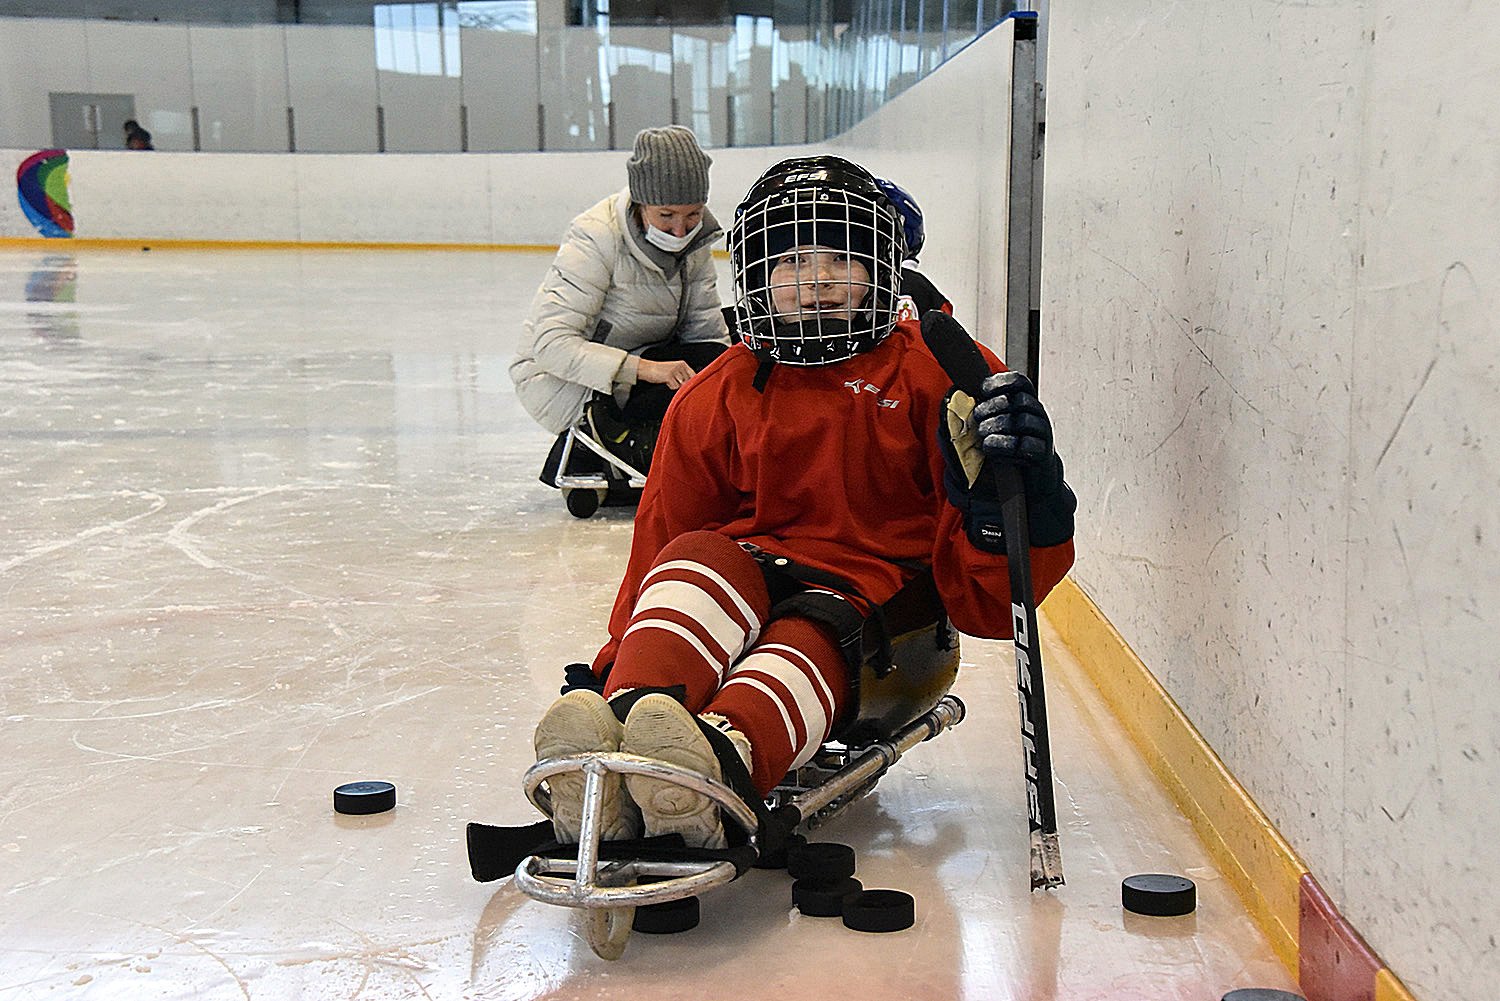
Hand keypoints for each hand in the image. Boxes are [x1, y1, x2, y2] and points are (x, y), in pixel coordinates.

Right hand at [636, 358, 695, 389]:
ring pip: (682, 385)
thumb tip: (692, 384)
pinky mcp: (669, 377)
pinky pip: (674, 387)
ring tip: (670, 381)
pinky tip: (666, 382)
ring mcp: (675, 371)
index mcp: (682, 364)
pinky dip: (670, 387)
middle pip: (689, 381)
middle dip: (683, 384)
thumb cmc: (660, 370)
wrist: (647, 368)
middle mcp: (680, 366)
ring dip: (676, 386)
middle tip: (675, 381)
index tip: (691, 387)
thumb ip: (683, 375)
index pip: (694, 375)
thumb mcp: (674, 369)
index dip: (693, 382)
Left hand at [938, 379, 1074, 551]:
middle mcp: (1037, 416)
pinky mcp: (1043, 456)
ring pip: (1024, 421)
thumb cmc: (1008, 453)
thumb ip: (975, 417)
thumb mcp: (991, 431)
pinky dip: (1007, 447)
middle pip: (1020, 401)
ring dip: (999, 426)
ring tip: (982, 436)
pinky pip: (1028, 446)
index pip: (1019, 382)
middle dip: (994, 407)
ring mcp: (1043, 435)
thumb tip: (949, 406)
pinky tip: (991, 449)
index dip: (1001, 382)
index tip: (982, 390)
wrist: (1032, 485)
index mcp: (1025, 405)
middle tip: (977, 417)